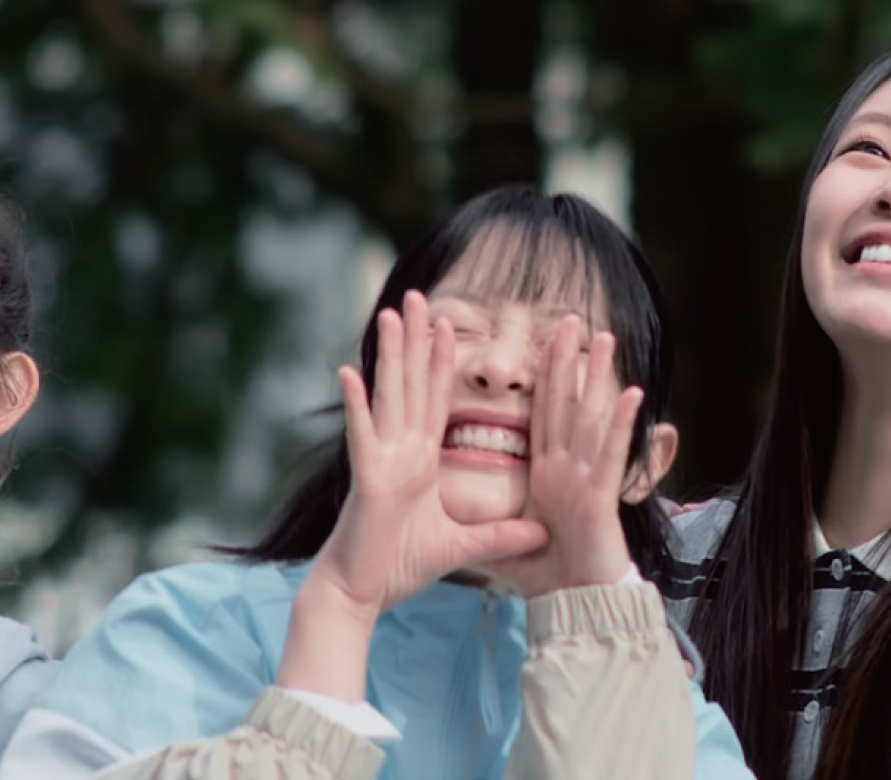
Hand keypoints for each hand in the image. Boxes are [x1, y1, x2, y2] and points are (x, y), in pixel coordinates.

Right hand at [304, 291, 549, 621]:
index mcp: (419, 462)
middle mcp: (399, 453)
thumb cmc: (400, 568)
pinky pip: (362, 434)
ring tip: (391, 313)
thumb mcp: (464, 546)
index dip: (441, 363)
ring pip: (388, 396)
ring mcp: (380, 462)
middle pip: (410, 385)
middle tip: (417, 295)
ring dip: (390, 354)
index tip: (451, 323)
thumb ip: (500, 535)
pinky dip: (356, 404)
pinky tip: (349, 370)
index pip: (434, 401)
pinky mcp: (366, 479)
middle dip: (416, 340)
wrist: (361, 596)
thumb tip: (541, 531)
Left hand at [489, 317, 643, 597]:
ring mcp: (586, 479)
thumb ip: (496, 517)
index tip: (541, 342)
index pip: (542, 416)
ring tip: (604, 339)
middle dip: (568, 362)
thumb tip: (468, 508)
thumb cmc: (550, 576)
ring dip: (598, 377)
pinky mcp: (600, 497)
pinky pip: (609, 454)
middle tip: (571, 321)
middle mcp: (569, 468)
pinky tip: (629, 392)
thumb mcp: (512, 537)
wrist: (576, 607)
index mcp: (548, 474)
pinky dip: (618, 424)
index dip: (542, 379)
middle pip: (566, 405)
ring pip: (591, 418)